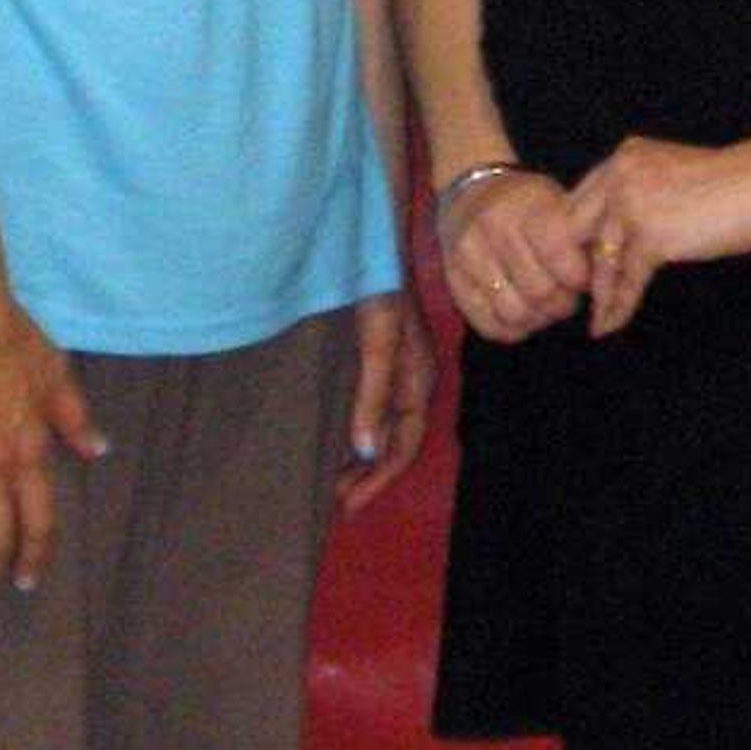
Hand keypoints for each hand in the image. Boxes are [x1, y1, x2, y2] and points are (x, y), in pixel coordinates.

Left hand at [336, 291, 431, 510]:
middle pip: (395, 442)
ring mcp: (396, 370)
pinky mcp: (379, 357)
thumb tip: (365, 452)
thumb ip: (372, 395)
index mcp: (418, 383)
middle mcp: (411, 382)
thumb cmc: (381, 291)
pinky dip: (355, 430)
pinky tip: (336, 435)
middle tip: (334, 500)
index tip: (348, 505)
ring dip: (361, 456)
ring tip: (332, 479)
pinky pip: (372, 408)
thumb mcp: (378, 343)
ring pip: (383, 428)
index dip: (378, 479)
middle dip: (369, 475)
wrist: (375, 245)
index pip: (404, 446)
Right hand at [438, 168, 586, 344]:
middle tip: (567, 299)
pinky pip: (488, 325)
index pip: (559, 254)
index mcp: (525, 206)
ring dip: (539, 319)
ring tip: (546, 308)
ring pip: (514, 313)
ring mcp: (468, 257)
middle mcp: (492, 229)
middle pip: (540, 291)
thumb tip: (604, 270)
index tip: (582, 278)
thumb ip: (579, 233)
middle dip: (562, 303)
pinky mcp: (453, 281)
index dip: (579, 277)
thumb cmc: (525, 201)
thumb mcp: (554, 200)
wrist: (469, 191)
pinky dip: (513, 329)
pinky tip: (524, 316)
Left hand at [560, 135, 750, 338]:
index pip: (582, 201)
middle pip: (578, 230)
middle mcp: (619, 176)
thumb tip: (626, 232)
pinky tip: (611, 324)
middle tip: (581, 295)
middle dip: (577, 265)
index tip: (583, 264)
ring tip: (597, 320)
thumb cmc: (732, 179)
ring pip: (601, 259)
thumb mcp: (670, 172)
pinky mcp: (652, 236)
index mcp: (624, 157)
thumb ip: (642, 191)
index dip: (579, 236)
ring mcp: (632, 205)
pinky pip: (627, 279)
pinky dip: (619, 306)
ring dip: (600, 295)